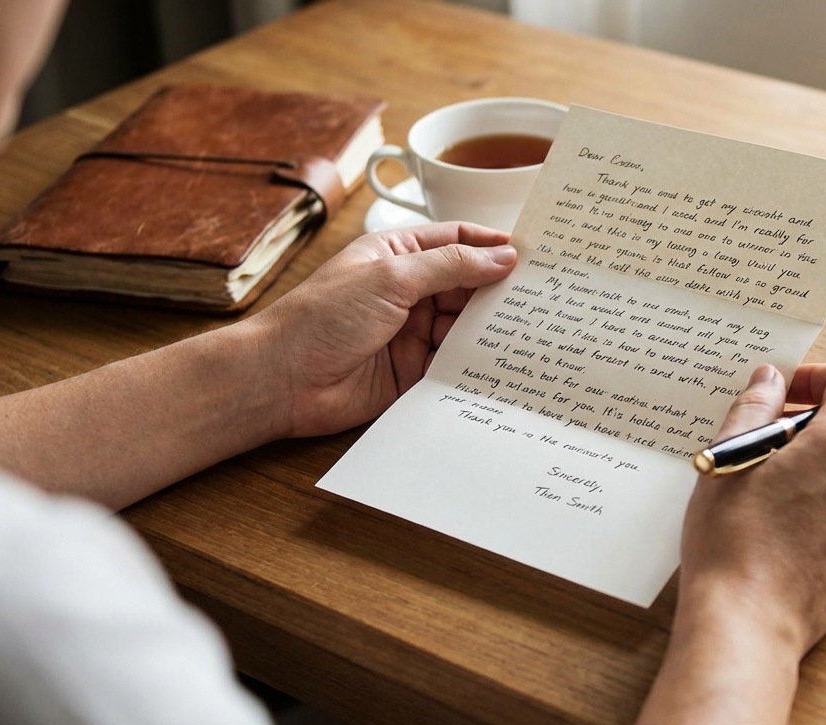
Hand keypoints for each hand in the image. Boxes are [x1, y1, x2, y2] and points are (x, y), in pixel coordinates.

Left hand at [250, 222, 516, 437]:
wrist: (283, 380)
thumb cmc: (323, 317)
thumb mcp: (391, 277)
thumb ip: (450, 266)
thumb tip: (502, 257)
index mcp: (396, 255)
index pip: (455, 242)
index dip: (491, 246)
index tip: (531, 253)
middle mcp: (407, 291)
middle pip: (466, 285)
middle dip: (498, 289)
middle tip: (542, 294)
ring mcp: (411, 332)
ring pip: (464, 325)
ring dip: (491, 327)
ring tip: (532, 327)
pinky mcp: (413, 371)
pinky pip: (454, 363)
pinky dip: (476, 362)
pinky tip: (503, 361)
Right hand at [618, 362, 825, 724]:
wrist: (747, 626)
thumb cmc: (732, 543)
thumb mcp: (730, 459)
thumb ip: (755, 408)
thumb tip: (770, 379)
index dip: (818, 376)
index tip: (785, 391)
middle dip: (809, 426)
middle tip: (760, 445)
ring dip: (814, 467)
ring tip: (763, 491)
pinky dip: (821, 505)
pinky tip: (779, 527)